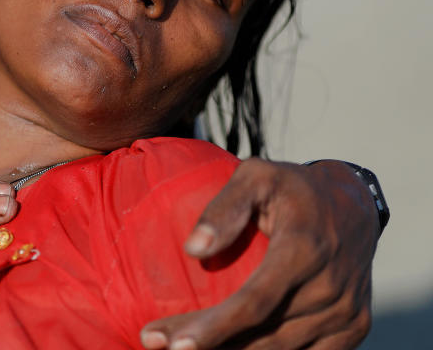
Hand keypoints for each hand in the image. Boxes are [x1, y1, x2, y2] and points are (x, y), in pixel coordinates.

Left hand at [140, 158, 376, 349]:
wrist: (354, 203)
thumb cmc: (292, 187)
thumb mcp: (256, 176)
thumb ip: (225, 207)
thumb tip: (193, 248)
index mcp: (304, 248)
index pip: (255, 301)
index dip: (215, 328)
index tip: (173, 344)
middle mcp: (331, 287)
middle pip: (262, 333)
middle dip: (208, 345)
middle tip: (154, 344)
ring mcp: (347, 313)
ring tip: (181, 349)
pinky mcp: (354, 328)